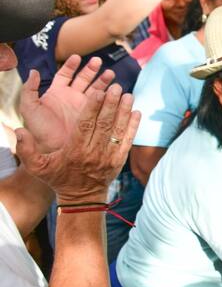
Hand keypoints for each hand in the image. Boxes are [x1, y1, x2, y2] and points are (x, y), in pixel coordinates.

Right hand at [16, 84, 139, 204]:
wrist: (82, 199)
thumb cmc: (59, 178)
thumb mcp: (38, 167)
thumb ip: (26, 149)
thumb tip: (19, 130)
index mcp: (75, 150)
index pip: (85, 125)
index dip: (93, 108)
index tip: (99, 92)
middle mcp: (93, 152)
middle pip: (104, 124)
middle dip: (111, 104)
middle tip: (117, 87)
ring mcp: (109, 156)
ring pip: (118, 130)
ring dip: (124, 111)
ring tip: (129, 95)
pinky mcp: (120, 160)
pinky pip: (128, 140)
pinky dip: (133, 126)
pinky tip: (137, 112)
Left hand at [19, 55, 114, 153]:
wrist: (53, 150)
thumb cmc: (39, 130)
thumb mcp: (30, 109)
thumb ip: (29, 90)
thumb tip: (34, 71)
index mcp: (57, 93)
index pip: (65, 74)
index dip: (71, 65)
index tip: (77, 57)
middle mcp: (72, 97)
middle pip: (84, 78)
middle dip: (91, 69)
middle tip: (98, 62)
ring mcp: (84, 106)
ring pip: (96, 88)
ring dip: (103, 80)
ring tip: (111, 75)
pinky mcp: (94, 115)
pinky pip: (104, 103)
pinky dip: (110, 97)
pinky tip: (115, 91)